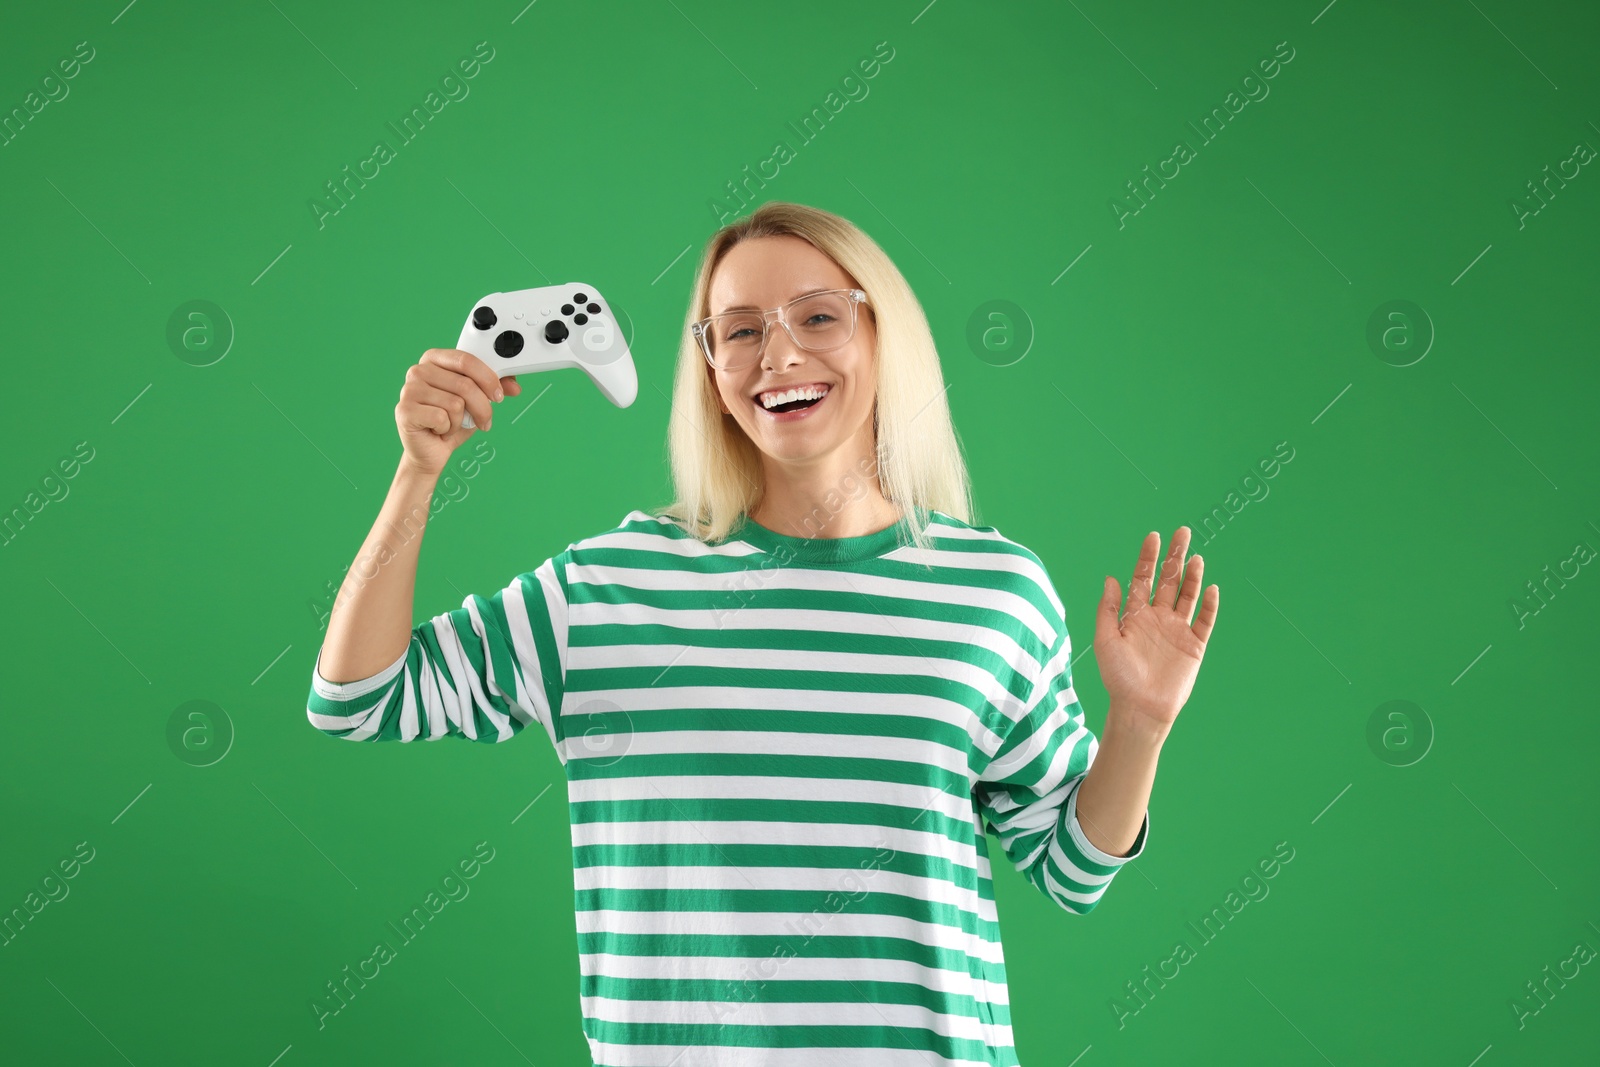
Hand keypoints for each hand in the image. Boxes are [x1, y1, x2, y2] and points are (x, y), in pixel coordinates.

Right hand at [395, 349, 521, 474]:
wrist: (431, 451)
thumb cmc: (451, 421)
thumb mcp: (477, 401)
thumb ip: (494, 387)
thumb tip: (514, 386)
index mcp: (434, 359)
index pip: (466, 360)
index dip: (488, 377)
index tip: (499, 395)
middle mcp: (418, 371)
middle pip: (465, 384)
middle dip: (482, 407)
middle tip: (484, 420)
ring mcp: (409, 390)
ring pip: (456, 403)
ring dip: (462, 421)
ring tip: (452, 424)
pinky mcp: (405, 410)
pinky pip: (441, 418)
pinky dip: (448, 429)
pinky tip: (439, 430)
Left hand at [1093, 527, 1219, 740]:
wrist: (1140, 709)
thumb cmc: (1118, 677)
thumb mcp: (1105, 641)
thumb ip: (1108, 609)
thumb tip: (1111, 578)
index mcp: (1135, 615)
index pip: (1143, 579)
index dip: (1148, 558)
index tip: (1154, 536)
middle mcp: (1157, 618)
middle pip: (1168, 580)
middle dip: (1174, 557)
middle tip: (1182, 532)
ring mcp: (1177, 630)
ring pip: (1187, 595)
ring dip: (1192, 576)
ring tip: (1195, 556)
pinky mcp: (1194, 645)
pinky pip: (1204, 620)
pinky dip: (1208, 604)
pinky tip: (1210, 588)